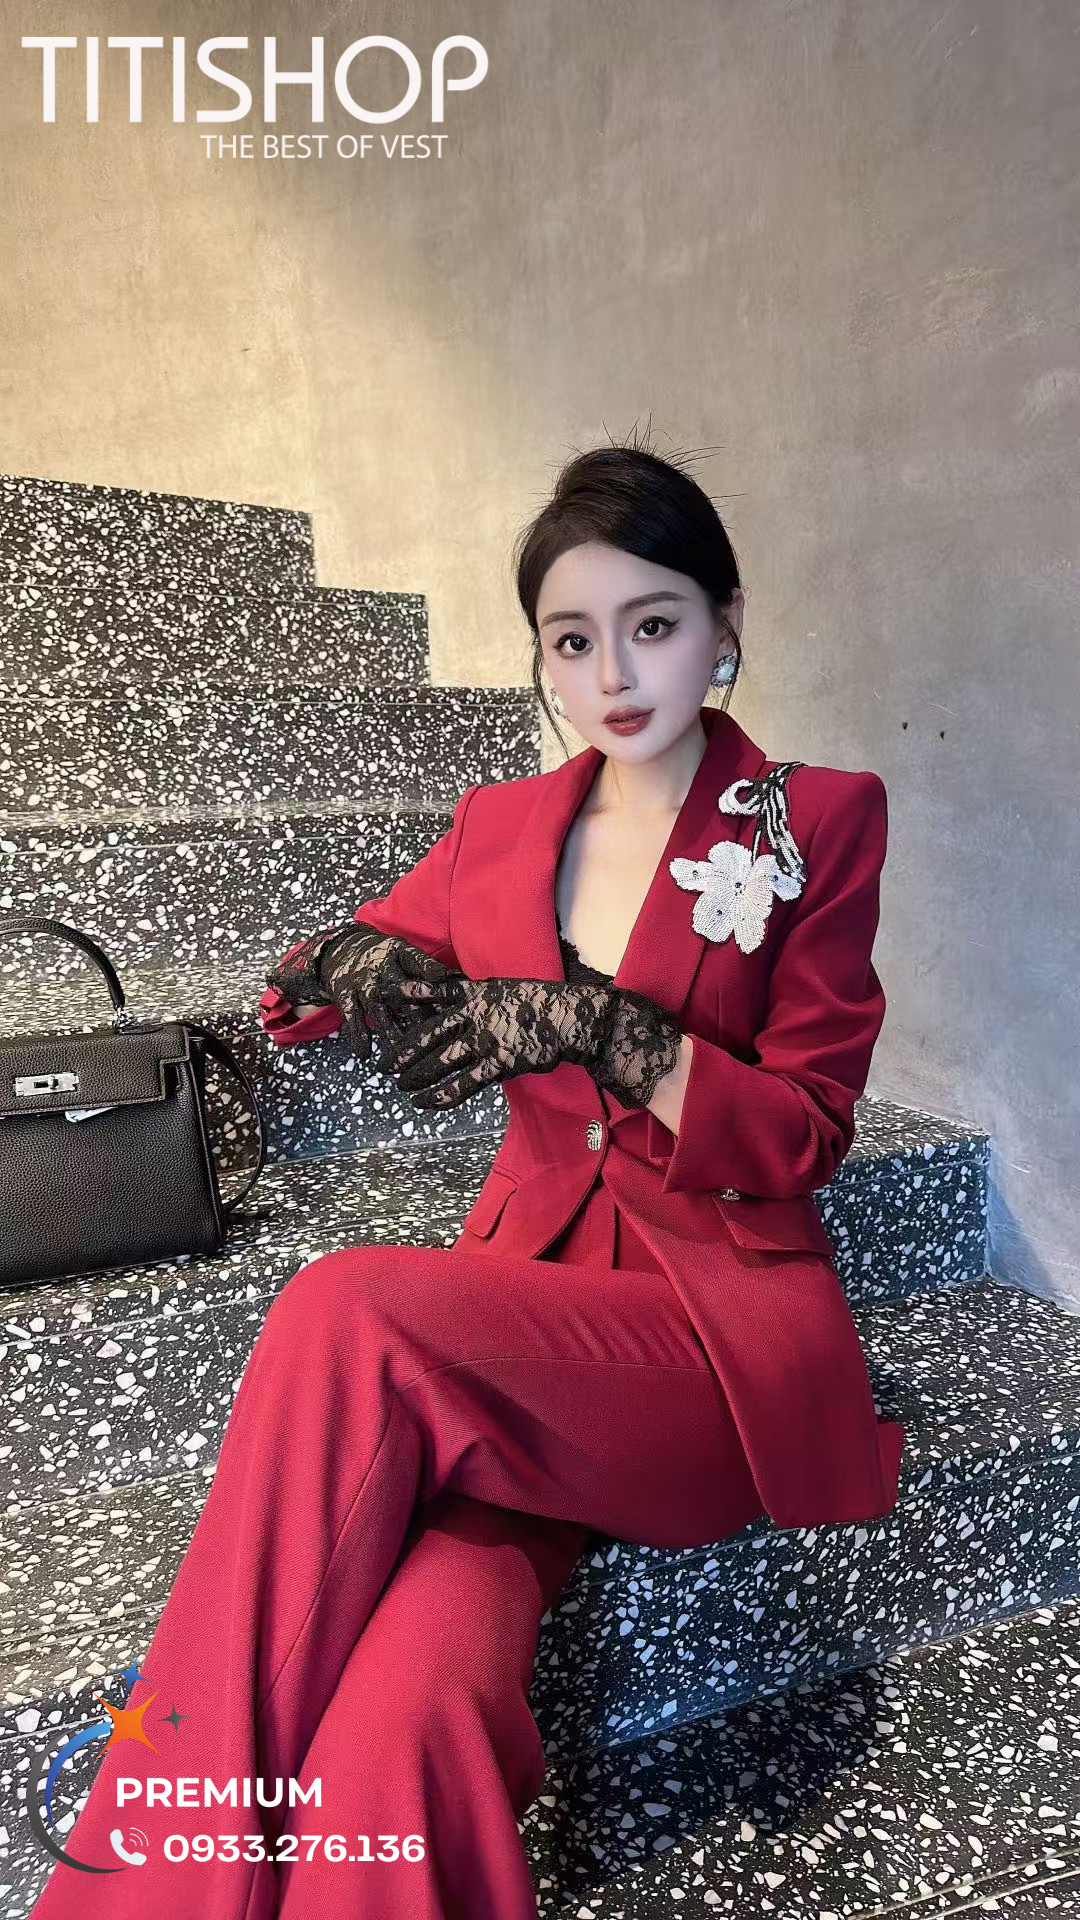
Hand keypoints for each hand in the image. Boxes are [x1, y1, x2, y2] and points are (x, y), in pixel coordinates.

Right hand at [266, 922, 459, 1061]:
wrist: (340, 948)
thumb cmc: (384, 957)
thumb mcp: (404, 953)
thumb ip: (429, 969)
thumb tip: (464, 985)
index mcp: (399, 953)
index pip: (417, 961)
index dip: (431, 971)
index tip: (447, 983)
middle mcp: (381, 967)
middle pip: (402, 991)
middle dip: (418, 1013)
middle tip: (436, 1034)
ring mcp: (362, 983)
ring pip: (379, 1009)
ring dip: (391, 1032)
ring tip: (404, 1055)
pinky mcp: (345, 996)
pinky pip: (352, 1018)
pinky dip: (357, 1036)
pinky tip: (364, 1054)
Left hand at [384, 972, 682, 1112]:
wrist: (573, 1019)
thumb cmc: (537, 1003)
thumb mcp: (502, 988)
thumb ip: (475, 996)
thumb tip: (451, 998)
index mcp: (474, 994)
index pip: (433, 994)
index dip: (408, 999)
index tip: (384, 1003)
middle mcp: (475, 1015)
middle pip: (428, 1035)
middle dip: (403, 1052)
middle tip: (384, 1066)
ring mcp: (486, 1040)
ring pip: (441, 1062)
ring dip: (418, 1077)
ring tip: (403, 1088)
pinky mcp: (499, 1064)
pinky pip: (464, 1084)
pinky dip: (442, 1096)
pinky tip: (427, 1104)